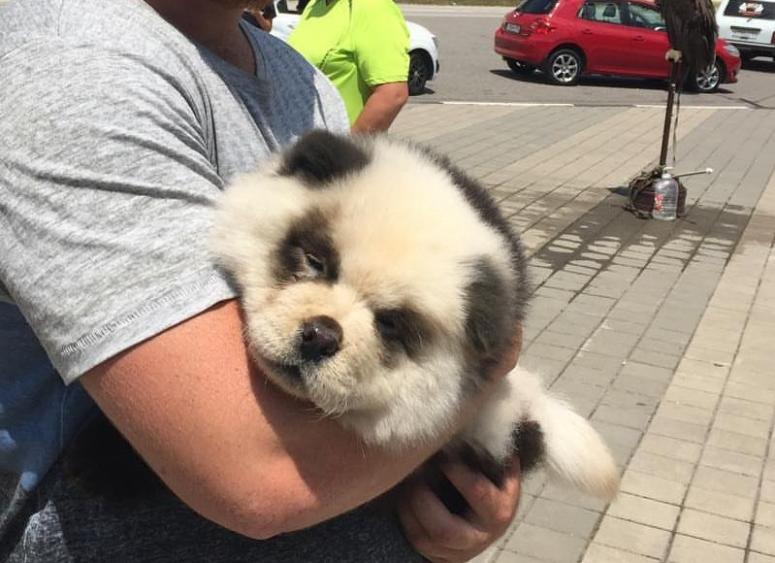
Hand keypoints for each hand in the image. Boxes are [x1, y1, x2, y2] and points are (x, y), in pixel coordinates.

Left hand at [398, 457, 520, 562]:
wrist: (487, 523)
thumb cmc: (492, 488)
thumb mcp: (501, 475)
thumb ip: (494, 455)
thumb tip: (492, 422)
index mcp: (498, 511)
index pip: (477, 492)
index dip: (457, 473)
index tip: (443, 457)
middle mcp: (479, 537)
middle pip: (444, 529)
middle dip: (423, 500)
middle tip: (415, 475)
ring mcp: (457, 552)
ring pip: (424, 538)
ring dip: (409, 508)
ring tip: (407, 484)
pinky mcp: (439, 557)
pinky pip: (415, 540)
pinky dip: (404, 517)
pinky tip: (404, 498)